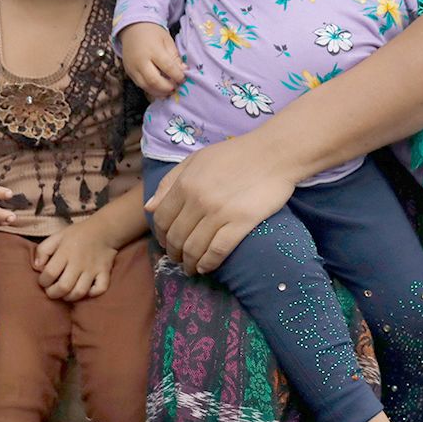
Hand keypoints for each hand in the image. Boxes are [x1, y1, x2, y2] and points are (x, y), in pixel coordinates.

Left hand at [33, 221, 119, 300]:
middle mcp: (79, 262)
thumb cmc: (77, 235)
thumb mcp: (57, 236)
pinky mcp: (105, 272)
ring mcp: (93, 269)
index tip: (43, 281)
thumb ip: (43, 250)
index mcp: (65, 252)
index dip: (43, 281)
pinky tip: (85, 290)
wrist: (104, 230)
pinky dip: (92, 293)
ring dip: (70, 297)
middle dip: (53, 293)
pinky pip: (100, 289)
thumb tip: (37, 266)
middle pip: (64, 286)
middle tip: (52, 291)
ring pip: (80, 292)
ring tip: (65, 294)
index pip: (50, 273)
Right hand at [119, 22, 184, 97]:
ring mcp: (133, 67)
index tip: (183, 79)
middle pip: (154, 80)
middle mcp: (141, 60)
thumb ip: (175, 57)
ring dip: (159, 92)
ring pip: (145, 86)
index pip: (167, 67)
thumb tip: (183, 71)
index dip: (177, 76)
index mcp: (153, 49)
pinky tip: (159, 91)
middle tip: (176, 88)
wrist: (132, 28)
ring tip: (169, 92)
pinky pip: (139, 85)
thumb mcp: (167, 40)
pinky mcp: (128, 72)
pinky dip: (150, 90)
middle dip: (167, 87)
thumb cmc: (153, 33)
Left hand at [145, 136, 296, 274]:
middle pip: (176, 237)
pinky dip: (208, 263)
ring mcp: (219, 213)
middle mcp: (198, 200)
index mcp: (185, 183)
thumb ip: (170, 181)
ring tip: (191, 268)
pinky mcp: (241, 223)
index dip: (161, 235)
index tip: (166, 242)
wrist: (273, 153)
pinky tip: (206, 267)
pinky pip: (218, 251)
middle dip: (174, 253)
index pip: (161, 218)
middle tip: (178, 259)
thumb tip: (149, 207)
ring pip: (194, 248)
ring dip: (189, 263)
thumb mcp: (196, 160)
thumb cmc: (234, 154)